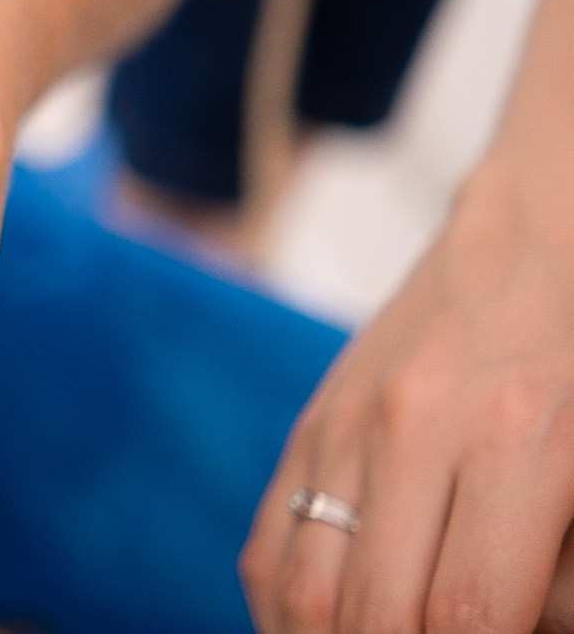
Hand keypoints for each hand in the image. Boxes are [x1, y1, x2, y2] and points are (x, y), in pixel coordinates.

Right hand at [241, 162, 573, 632]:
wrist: (543, 219)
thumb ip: (569, 566)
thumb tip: (524, 620)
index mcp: (515, 436)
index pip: (465, 613)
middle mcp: (412, 427)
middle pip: (372, 616)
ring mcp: (346, 422)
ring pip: (302, 592)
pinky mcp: (313, 421)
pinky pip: (270, 548)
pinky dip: (285, 617)